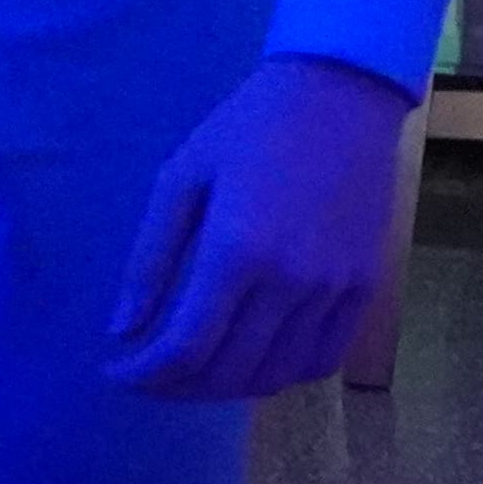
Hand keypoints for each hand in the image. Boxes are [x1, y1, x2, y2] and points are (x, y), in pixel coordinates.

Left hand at [101, 57, 413, 399]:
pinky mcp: (365, 289)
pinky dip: (282, 375)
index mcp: (237, 252)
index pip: (186, 348)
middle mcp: (290, 283)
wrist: (341, 95)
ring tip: (192, 372)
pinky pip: (323, 360)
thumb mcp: (180, 178)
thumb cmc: (248, 128)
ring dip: (226, 388)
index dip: (145, 374)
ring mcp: (334, 291)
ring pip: (276, 375)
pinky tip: (252, 360)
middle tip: (148, 374)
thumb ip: (150, 259)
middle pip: (229, 372)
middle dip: (177, 387)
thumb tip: (122, 329)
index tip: (116, 371)